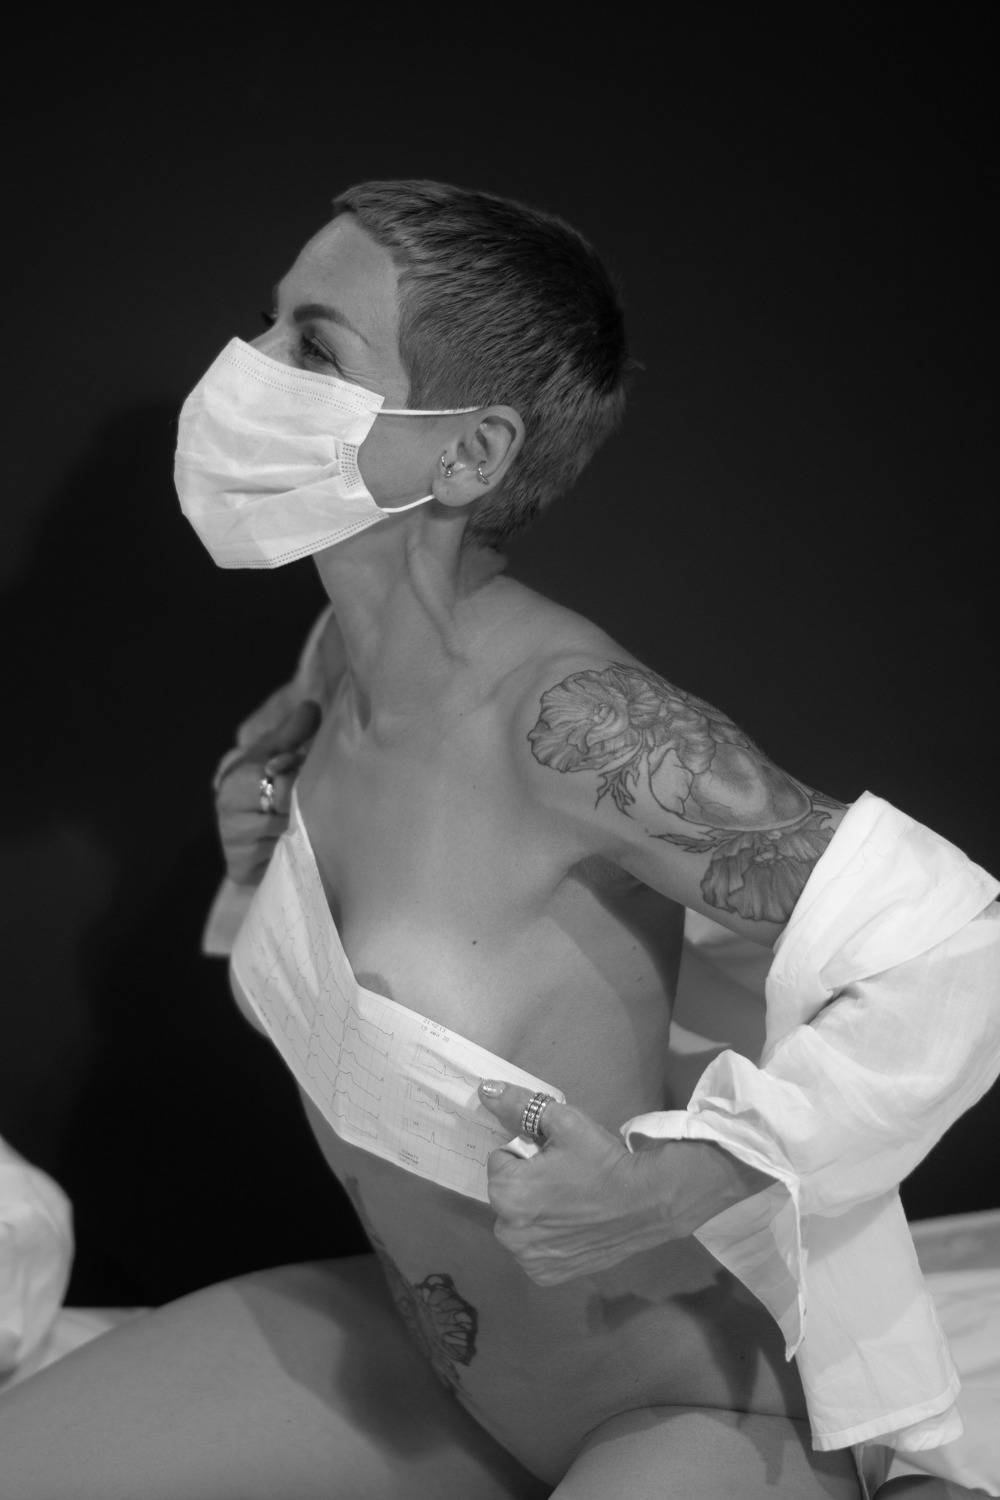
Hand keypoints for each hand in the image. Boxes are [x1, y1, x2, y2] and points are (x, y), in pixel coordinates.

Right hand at [214, 699, 320, 884]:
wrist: (237, 822)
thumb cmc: (258, 779)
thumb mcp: (273, 752)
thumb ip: (292, 734)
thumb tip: (312, 708)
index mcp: (235, 782)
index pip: (287, 787)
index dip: (302, 785)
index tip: (303, 782)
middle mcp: (228, 816)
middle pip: (289, 814)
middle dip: (304, 809)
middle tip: (310, 806)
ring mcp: (234, 846)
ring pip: (288, 839)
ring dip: (302, 834)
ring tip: (304, 827)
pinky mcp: (240, 870)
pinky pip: (280, 862)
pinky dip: (292, 855)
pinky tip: (292, 847)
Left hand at [477, 1081, 675, 1283]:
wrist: (646, 1202)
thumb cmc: (602, 1160)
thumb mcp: (562, 1122)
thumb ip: (519, 1105)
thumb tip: (486, 1089)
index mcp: (505, 1191)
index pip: (500, 1159)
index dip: (526, 1153)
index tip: (554, 1157)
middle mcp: (508, 1231)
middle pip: (506, 1193)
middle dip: (526, 1183)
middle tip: (564, 1178)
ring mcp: (527, 1258)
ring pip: (518, 1222)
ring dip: (534, 1212)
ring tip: (570, 1202)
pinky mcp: (545, 1275)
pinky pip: (533, 1249)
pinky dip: (547, 1239)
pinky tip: (573, 1227)